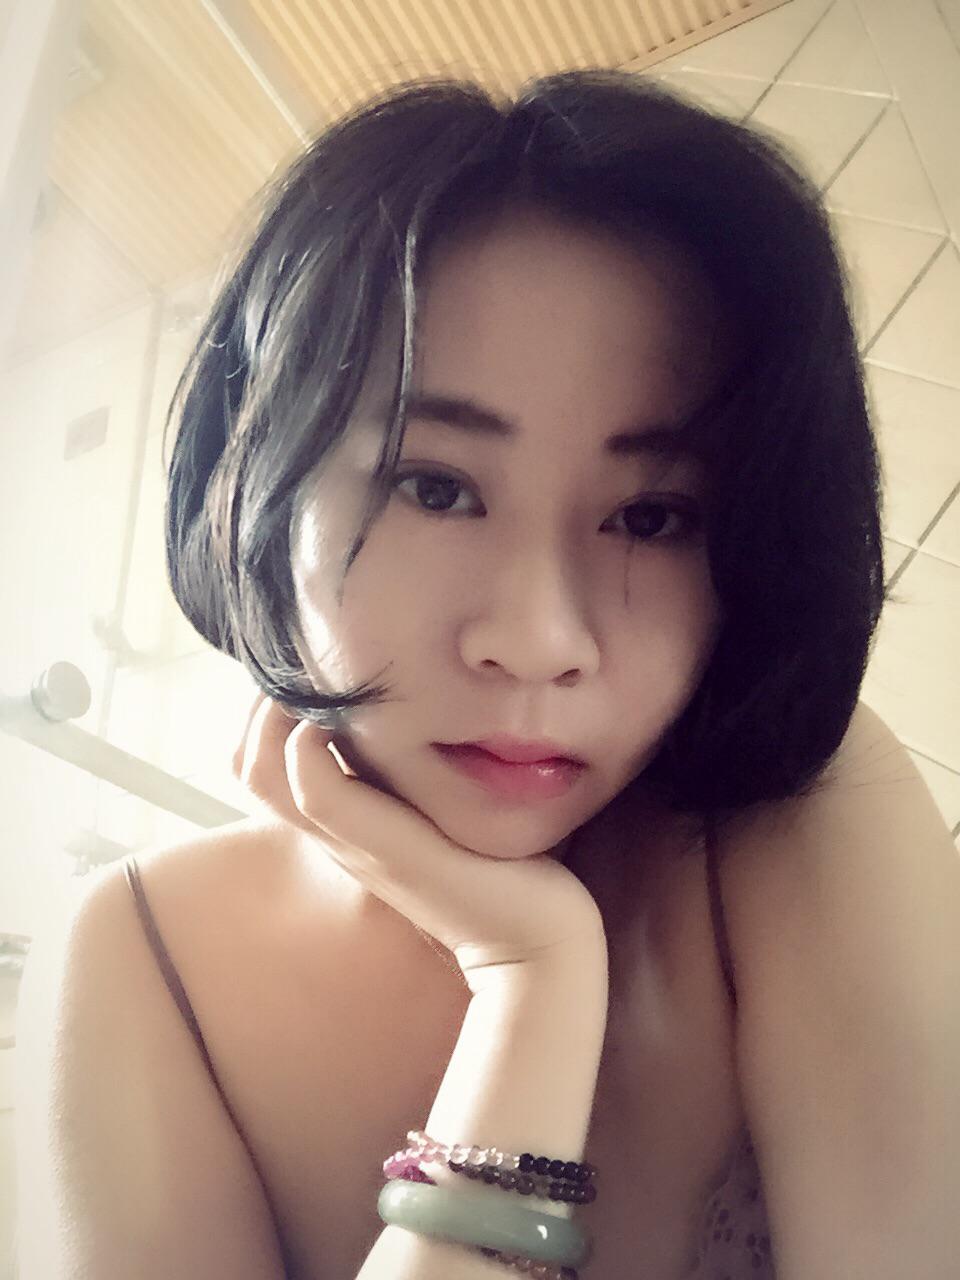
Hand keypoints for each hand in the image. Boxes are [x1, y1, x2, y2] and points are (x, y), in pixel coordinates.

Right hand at [232, 694, 606, 982]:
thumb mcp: (450, 812)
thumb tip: (443, 717)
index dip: (270, 712)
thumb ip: (428, 779)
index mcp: (346, 826)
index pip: (263, 765)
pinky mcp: (381, 847)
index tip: (315, 670)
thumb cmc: (504, 873)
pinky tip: (345, 713)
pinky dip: (309, 740)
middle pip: (247, 763)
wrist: (534, 942)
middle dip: (263, 702)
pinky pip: (311, 786)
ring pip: (262, 770)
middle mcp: (336, 833)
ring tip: (319, 679)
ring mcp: (352, 841)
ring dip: (276, 713)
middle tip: (311, 664)